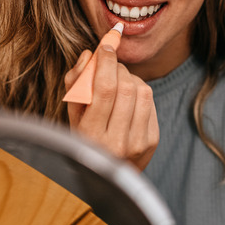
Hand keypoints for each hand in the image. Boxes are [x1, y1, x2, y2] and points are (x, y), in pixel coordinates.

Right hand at [64, 44, 158, 170]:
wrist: (106, 178)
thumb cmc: (83, 142)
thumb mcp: (71, 117)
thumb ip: (75, 84)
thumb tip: (90, 55)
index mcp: (92, 136)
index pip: (105, 89)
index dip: (107, 62)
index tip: (106, 46)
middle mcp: (117, 142)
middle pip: (125, 87)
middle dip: (118, 68)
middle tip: (109, 65)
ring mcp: (138, 143)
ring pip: (142, 91)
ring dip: (130, 77)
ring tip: (118, 81)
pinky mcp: (152, 141)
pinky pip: (150, 102)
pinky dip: (139, 91)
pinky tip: (129, 97)